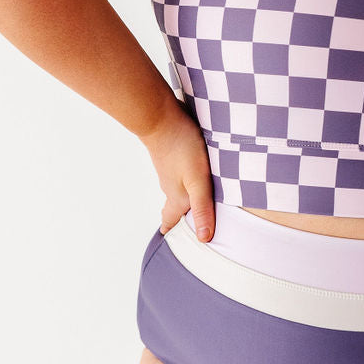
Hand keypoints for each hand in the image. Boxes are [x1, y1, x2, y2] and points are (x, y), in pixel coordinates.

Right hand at [141, 99, 216, 242]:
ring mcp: (169, 170)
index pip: (171, 221)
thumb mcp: (197, 180)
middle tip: (185, 231)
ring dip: (184, 201)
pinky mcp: (172, 156)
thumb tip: (204, 239)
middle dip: (179, 220)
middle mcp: (170, 186)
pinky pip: (179, 176)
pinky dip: (186, 183)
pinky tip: (194, 177)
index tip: (174, 247)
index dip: (173, 233)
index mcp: (176, 197)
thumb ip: (202, 208)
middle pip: (173, 209)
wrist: (160, 117)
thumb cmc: (181, 148)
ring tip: (193, 207)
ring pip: (176, 191)